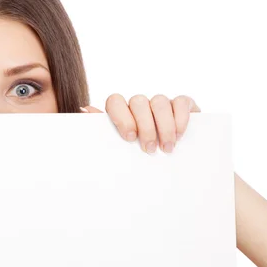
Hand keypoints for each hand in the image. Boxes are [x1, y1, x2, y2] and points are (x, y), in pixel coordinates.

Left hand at [81, 94, 199, 153]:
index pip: (115, 101)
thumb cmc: (140, 156)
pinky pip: (180, 102)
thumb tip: (83, 109)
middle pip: (138, 102)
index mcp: (122, 113)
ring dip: (163, 126)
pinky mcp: (183, 105)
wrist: (172, 165)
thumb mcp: (121, 148)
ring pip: (159, 101)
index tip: (129, 138)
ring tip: (167, 148)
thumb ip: (104, 131)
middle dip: (145, 127)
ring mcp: (161, 103)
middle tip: (150, 149)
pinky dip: (180, 119)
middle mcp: (140, 105)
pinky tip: (179, 135)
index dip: (122, 117)